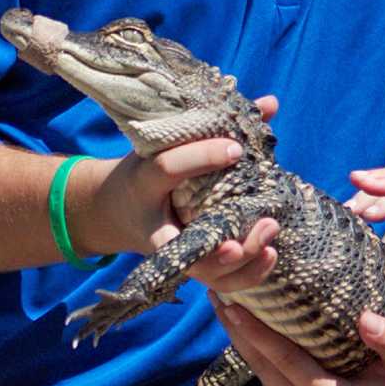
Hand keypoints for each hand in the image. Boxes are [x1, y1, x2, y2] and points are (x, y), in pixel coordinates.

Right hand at [84, 96, 283, 268]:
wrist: (112, 211)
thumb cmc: (148, 168)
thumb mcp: (168, 144)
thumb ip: (218, 127)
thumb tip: (271, 103)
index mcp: (144, 180)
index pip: (168, 168)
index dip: (201, 156)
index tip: (235, 148)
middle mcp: (156, 222)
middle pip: (191, 240)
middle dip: (229, 234)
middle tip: (268, 221)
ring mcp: (172, 250)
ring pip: (207, 273)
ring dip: (244, 263)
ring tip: (272, 240)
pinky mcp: (187, 266)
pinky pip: (216, 282)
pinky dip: (244, 275)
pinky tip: (270, 255)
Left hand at [210, 296, 384, 385]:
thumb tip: (367, 318)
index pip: (283, 359)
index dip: (255, 331)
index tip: (233, 303)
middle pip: (261, 366)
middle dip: (236, 330)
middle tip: (216, 292)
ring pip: (260, 376)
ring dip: (241, 341)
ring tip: (225, 305)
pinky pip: (269, 384)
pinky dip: (255, 356)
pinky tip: (245, 331)